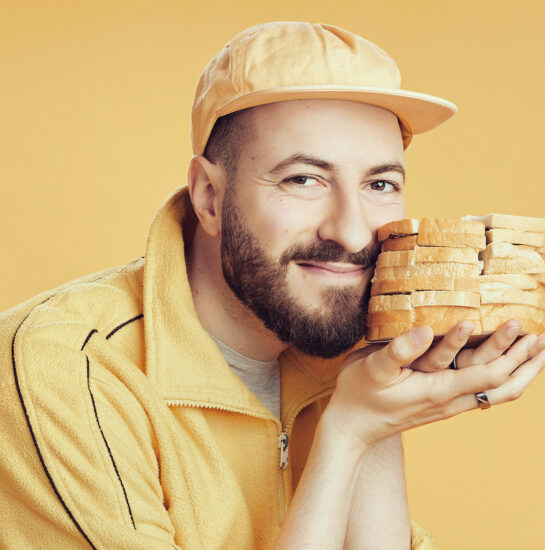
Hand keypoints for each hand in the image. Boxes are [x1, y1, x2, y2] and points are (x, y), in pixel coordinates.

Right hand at [326, 323, 544, 448]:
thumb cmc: (359, 395)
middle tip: (542, 337)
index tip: (523, 328)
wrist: (352, 427)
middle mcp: (449, 400)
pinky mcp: (441, 403)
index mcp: (437, 391)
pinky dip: (500, 378)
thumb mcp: (372, 369)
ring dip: (518, 371)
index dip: (508, 353)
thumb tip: (426, 329)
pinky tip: (500, 366)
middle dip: (526, 363)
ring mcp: (447, 404)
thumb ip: (399, 350)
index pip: (487, 375)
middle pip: (502, 387)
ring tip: (532, 349)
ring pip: (496, 392)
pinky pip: (482, 393)